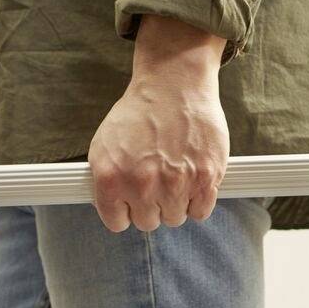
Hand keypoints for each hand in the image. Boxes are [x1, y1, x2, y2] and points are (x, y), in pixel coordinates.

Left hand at [87, 15, 228, 232]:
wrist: (174, 85)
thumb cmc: (139, 113)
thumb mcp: (104, 144)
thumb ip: (103, 180)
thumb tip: (110, 208)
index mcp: (111, 178)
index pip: (117, 222)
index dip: (125, 210)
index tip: (131, 201)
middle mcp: (141, 185)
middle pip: (147, 223)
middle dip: (151, 205)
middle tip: (156, 180)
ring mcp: (175, 184)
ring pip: (174, 218)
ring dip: (175, 202)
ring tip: (175, 175)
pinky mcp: (205, 178)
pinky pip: (200, 212)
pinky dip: (198, 200)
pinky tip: (192, 180)